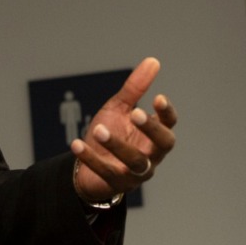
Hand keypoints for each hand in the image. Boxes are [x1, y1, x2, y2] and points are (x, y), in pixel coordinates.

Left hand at [70, 57, 176, 203]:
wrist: (89, 167)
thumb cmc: (112, 132)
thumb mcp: (120, 108)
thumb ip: (135, 88)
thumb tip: (153, 61)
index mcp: (154, 135)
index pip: (169, 124)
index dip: (166, 113)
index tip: (158, 98)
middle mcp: (151, 155)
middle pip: (162, 144)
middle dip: (151, 129)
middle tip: (136, 113)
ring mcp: (136, 172)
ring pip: (135, 161)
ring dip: (117, 145)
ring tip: (99, 129)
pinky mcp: (116, 183)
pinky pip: (105, 172)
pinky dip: (90, 158)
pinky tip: (76, 144)